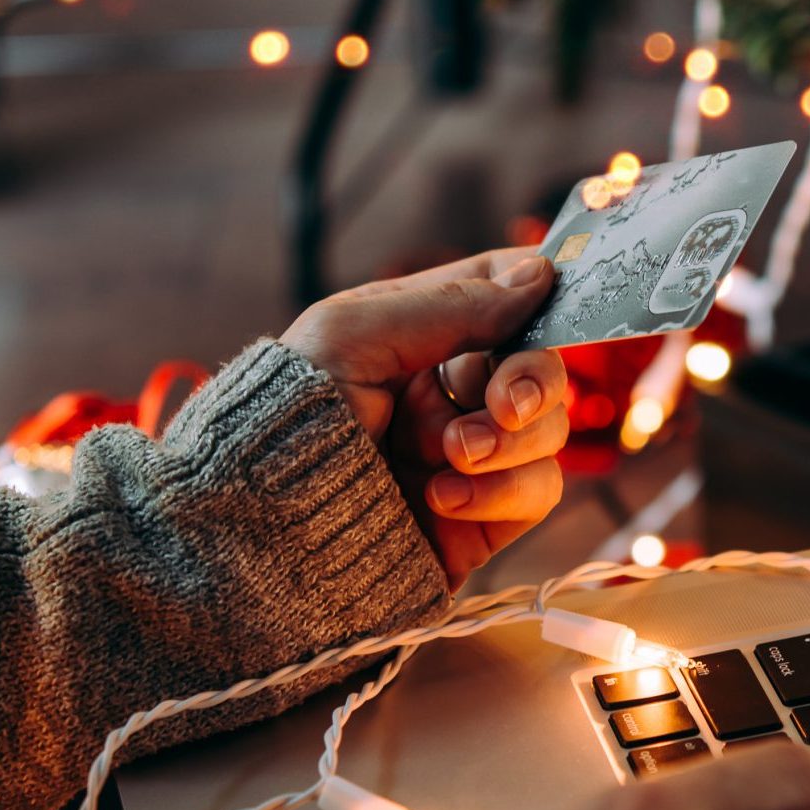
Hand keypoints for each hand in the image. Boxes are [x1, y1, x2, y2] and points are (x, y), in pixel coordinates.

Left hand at [282, 249, 569, 583]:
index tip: (546, 302)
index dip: (535, 293)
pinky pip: (538, 489)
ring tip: (449, 457)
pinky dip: (499, 490)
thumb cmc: (284, 420)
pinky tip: (442, 497)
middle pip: (540, 364)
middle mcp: (448, 391)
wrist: (261, 533)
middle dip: (532, 379)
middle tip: (506, 404)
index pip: (503, 294)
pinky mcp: (483, 517)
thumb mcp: (354, 335)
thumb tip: (538, 277)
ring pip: (548, 428)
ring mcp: (470, 456)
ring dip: (506, 440)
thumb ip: (452, 304)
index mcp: (418, 334)